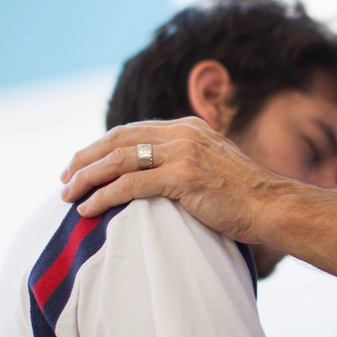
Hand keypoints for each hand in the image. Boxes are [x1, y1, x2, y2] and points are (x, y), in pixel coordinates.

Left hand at [59, 117, 296, 243]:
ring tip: (68, 196)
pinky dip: (103, 197)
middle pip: (118, 140)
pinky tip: (88, 209)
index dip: (101, 146)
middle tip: (64, 179)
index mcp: (189, 127)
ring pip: (118, 160)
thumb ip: (188, 162)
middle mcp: (183, 133)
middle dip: (85, 159)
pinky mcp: (183, 177)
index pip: (132, 130)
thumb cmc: (247, 197)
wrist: (273, 206)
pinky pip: (129, 185)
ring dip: (87, 178)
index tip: (81, 164)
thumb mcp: (214, 166)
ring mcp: (183, 153)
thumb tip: (158, 176)